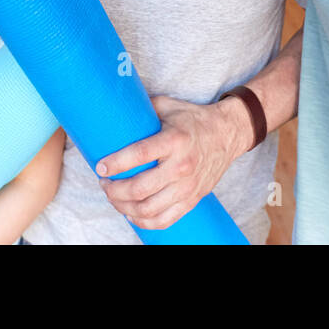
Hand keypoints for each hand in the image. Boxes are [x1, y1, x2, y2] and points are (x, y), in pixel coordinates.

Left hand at [95, 95, 245, 230]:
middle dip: (114, 190)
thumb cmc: (194, 119)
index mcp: (174, 140)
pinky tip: (131, 213)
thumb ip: (143, 109)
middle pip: (140, 188)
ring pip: (148, 209)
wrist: (228, 134)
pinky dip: (143, 221)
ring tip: (114, 197)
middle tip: (104, 183)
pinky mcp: (192, 200)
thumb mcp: (169, 106)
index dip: (116, 163)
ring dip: (124, 207)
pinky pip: (164, 220)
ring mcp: (188, 187)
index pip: (139, 155)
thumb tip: (114, 108)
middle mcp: (182, 166)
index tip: (100, 166)